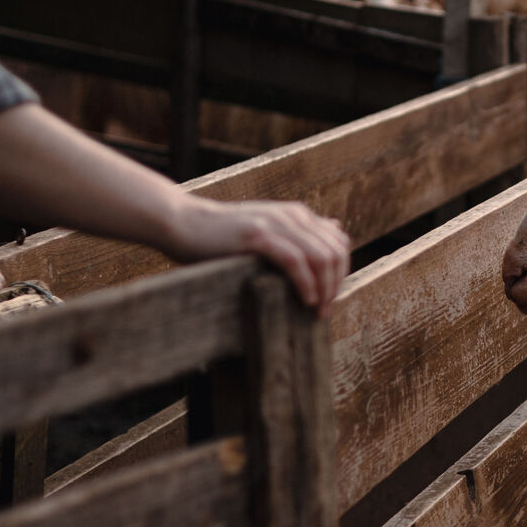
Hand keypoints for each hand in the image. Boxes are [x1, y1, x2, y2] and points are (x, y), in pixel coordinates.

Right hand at [163, 198, 350, 317]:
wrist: (185, 223)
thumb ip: (300, 230)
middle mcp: (291, 216)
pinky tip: (305, 299)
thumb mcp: (268, 228)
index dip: (341, 275)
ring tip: (317, 309)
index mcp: (297, 214)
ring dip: (324, 288)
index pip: (338, 245)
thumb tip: (336, 229)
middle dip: (335, 285)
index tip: (329, 299)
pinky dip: (305, 283)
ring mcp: (274, 224)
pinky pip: (294, 261)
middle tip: (325, 311)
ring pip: (320, 257)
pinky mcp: (257, 236)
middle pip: (334, 253)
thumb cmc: (224, 235)